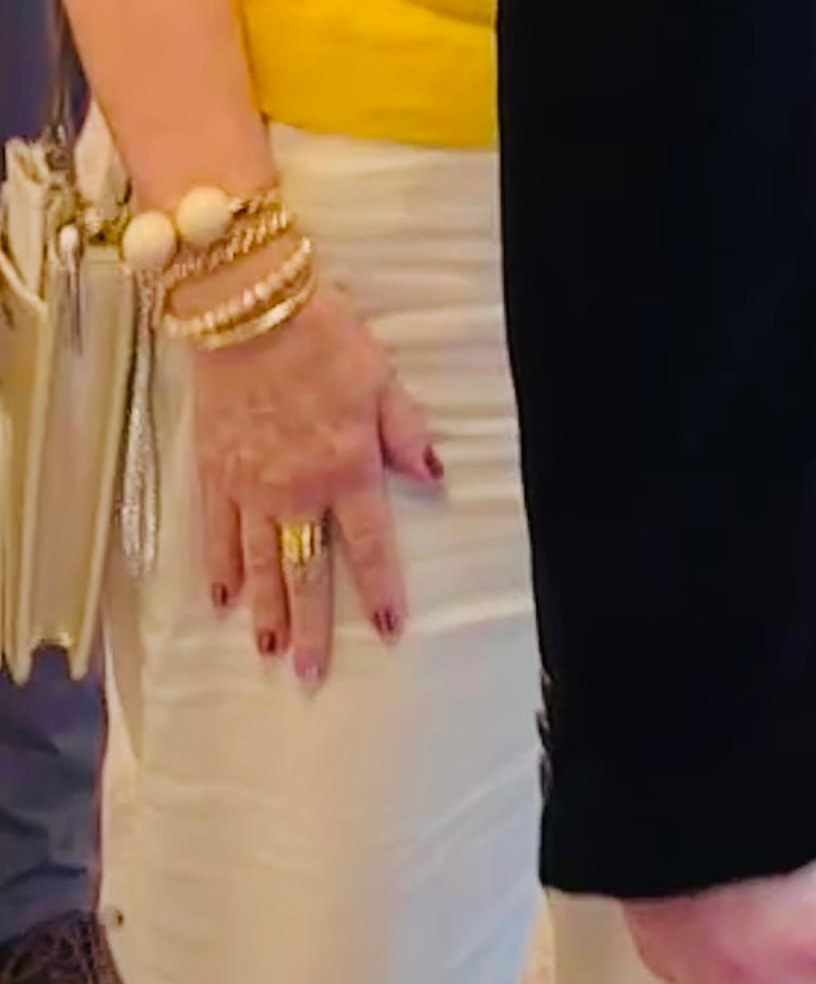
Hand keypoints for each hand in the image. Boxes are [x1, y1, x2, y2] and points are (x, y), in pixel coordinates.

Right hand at [193, 273, 442, 687]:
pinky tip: (221, 599)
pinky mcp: (214, 473)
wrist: (248, 311)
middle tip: (309, 672)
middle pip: (305, 569)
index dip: (379, 587)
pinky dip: (218, 569)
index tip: (388, 629)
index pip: (369, 542)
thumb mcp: (381, 377)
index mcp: (346, 467)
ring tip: (268, 651)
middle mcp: (296, 489)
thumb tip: (434, 474)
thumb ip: (404, 432)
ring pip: (258, 563)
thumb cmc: (323, 336)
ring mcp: (249, 487)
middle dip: (310, 624)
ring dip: (264, 610)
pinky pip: (215, 534)